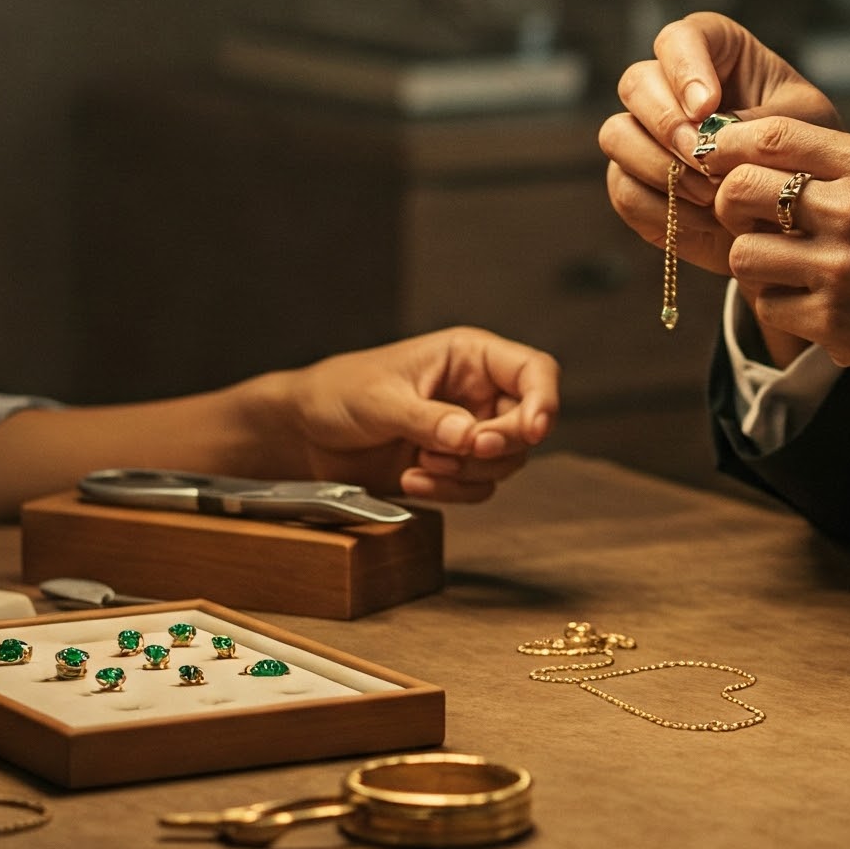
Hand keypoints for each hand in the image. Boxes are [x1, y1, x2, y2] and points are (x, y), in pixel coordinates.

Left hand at [241, 328, 559, 503]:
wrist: (305, 432)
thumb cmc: (339, 393)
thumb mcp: (381, 400)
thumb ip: (428, 418)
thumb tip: (470, 436)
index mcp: (469, 357)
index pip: (534, 371)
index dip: (544, 399)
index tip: (532, 429)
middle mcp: (478, 392)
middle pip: (528, 423)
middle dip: (498, 445)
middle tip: (464, 450)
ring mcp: (468, 430)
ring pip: (507, 461)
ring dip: (469, 472)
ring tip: (422, 463)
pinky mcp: (453, 465)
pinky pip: (478, 487)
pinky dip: (452, 491)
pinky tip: (412, 478)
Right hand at [601, 14, 840, 283]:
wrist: (795, 214)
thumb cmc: (805, 152)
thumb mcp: (804, 126)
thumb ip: (759, 123)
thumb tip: (707, 138)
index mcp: (714, 53)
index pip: (680, 40)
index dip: (685, 70)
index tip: (707, 108)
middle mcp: (669, 86)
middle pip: (636, 83)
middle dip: (667, 125)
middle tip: (705, 161)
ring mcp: (645, 134)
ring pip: (616, 134)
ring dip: (659, 167)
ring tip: (712, 196)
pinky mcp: (634, 181)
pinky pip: (622, 188)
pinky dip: (660, 208)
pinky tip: (703, 220)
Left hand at [703, 115, 849, 406]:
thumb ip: (841, 168)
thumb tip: (755, 149)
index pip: (773, 135)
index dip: (730, 145)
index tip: (719, 158)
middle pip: (740, 190)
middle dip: (731, 206)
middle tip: (749, 220)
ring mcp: (841, 267)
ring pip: (743, 252)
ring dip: (754, 262)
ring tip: (786, 269)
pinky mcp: (832, 320)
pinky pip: (766, 304)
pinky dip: (780, 306)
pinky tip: (813, 304)